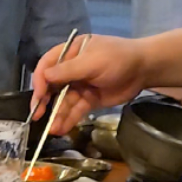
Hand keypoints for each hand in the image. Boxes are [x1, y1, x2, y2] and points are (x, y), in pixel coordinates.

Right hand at [31, 34, 146, 129]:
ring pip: (63, 102)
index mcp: (71, 53)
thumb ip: (68, 71)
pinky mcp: (88, 100)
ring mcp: (79, 85)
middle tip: (37, 115)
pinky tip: (61, 129)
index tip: (39, 95)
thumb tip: (44, 77)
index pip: (47, 65)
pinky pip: (74, 110)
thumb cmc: (118, 58)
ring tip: (53, 129)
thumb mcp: (92, 62)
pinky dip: (68, 120)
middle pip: (52, 86)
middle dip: (44, 101)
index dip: (40, 80)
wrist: (144, 70)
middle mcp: (72, 69)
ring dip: (57, 115)